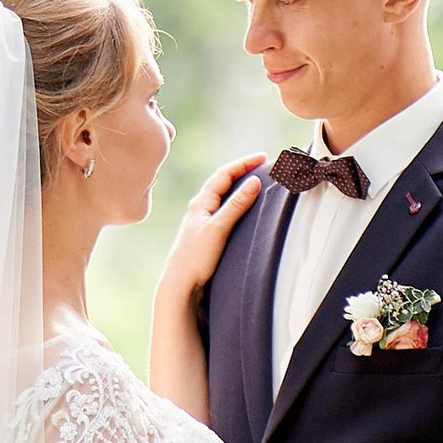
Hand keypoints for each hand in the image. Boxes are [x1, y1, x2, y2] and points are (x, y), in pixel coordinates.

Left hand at [159, 152, 266, 297]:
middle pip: (222, 182)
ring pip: (222, 195)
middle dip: (242, 171)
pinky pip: (222, 210)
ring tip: (256, 181)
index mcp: (200, 203)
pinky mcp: (205, 234)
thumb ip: (236, 205)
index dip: (243, 163)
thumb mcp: (218, 229)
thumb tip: (254, 182)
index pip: (224, 174)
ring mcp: (201, 221)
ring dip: (238, 186)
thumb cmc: (195, 258)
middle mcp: (199, 208)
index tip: (263, 157)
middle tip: (262, 165)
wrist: (179, 285)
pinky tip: (242, 209)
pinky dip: (235, 202)